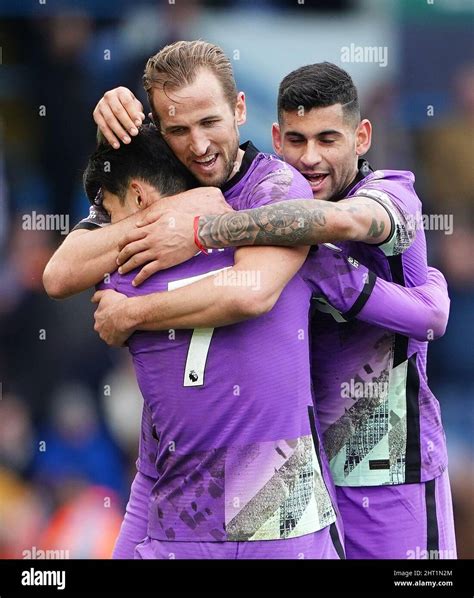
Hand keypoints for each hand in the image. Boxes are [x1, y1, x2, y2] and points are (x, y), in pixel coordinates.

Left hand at [92, 290, 132, 346]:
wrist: (130, 314)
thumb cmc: (120, 304)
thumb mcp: (107, 293)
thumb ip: (97, 295)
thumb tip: (92, 300)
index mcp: (98, 316)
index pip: (101, 317)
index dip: (108, 316)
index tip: (115, 315)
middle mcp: (99, 327)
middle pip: (104, 328)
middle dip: (110, 326)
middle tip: (120, 321)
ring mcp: (105, 336)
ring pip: (110, 336)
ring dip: (116, 334)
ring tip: (125, 329)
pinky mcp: (113, 343)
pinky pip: (118, 343)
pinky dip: (123, 340)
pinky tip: (128, 335)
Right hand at [93, 87, 145, 148]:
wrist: (114, 106)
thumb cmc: (128, 107)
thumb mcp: (135, 107)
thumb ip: (138, 112)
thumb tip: (140, 119)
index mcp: (121, 92)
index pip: (127, 102)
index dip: (133, 113)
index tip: (139, 124)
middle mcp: (109, 96)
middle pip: (118, 111)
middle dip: (127, 123)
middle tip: (135, 134)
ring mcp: (101, 105)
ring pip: (110, 120)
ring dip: (119, 132)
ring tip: (127, 141)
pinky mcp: (96, 114)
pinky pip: (103, 127)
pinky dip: (110, 137)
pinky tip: (116, 145)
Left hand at [116, 187, 233, 285]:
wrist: (197, 232)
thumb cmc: (184, 221)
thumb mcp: (165, 213)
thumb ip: (150, 218)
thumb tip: (138, 225)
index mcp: (150, 229)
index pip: (129, 236)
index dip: (122, 243)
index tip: (119, 247)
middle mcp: (150, 241)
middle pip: (129, 249)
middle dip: (121, 256)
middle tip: (118, 261)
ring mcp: (156, 252)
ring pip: (136, 261)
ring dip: (126, 267)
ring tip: (122, 271)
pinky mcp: (164, 262)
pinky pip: (147, 271)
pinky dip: (139, 278)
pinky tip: (135, 282)